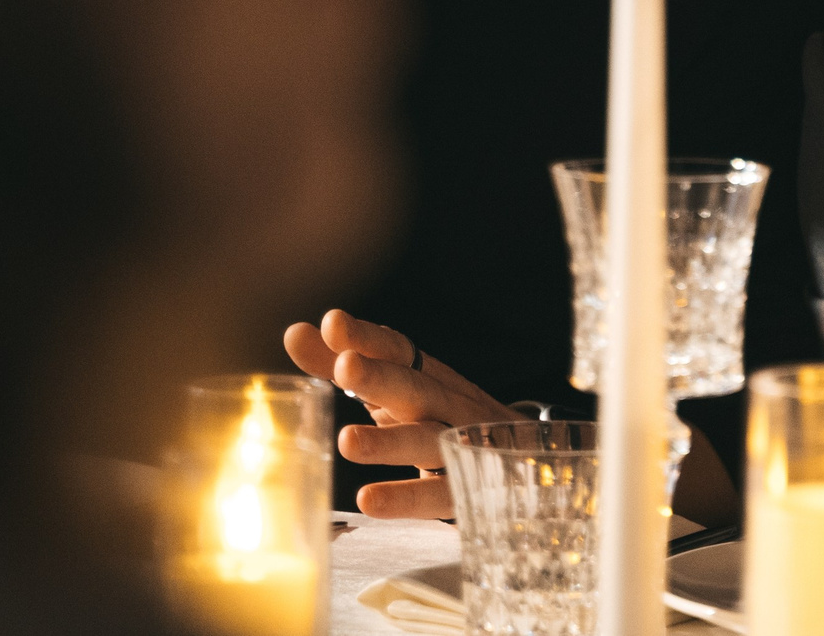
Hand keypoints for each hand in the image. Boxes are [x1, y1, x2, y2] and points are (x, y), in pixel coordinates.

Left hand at [283, 309, 512, 518]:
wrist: (528, 454)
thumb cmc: (441, 416)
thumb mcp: (395, 388)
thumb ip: (340, 365)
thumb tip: (295, 332)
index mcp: (427, 376)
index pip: (398, 349)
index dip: (367, 337)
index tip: (333, 323)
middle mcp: (447, 404)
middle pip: (414, 388)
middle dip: (380, 377)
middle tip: (345, 367)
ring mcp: (463, 445)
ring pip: (428, 440)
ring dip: (389, 441)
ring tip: (346, 441)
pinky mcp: (467, 490)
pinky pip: (438, 494)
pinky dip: (407, 497)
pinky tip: (370, 500)